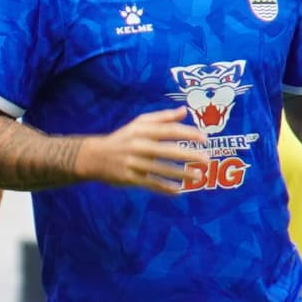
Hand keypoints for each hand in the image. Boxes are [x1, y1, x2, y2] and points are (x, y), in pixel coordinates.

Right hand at [72, 109, 204, 195]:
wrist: (94, 156)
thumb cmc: (122, 138)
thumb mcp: (139, 123)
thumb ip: (163, 118)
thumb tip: (184, 111)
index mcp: (142, 130)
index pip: (168, 131)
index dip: (187, 134)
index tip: (204, 138)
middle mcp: (138, 145)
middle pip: (167, 150)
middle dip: (188, 155)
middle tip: (207, 159)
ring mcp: (133, 162)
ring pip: (161, 169)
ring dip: (181, 173)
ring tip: (199, 176)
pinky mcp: (129, 177)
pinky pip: (150, 183)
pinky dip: (165, 188)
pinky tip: (179, 190)